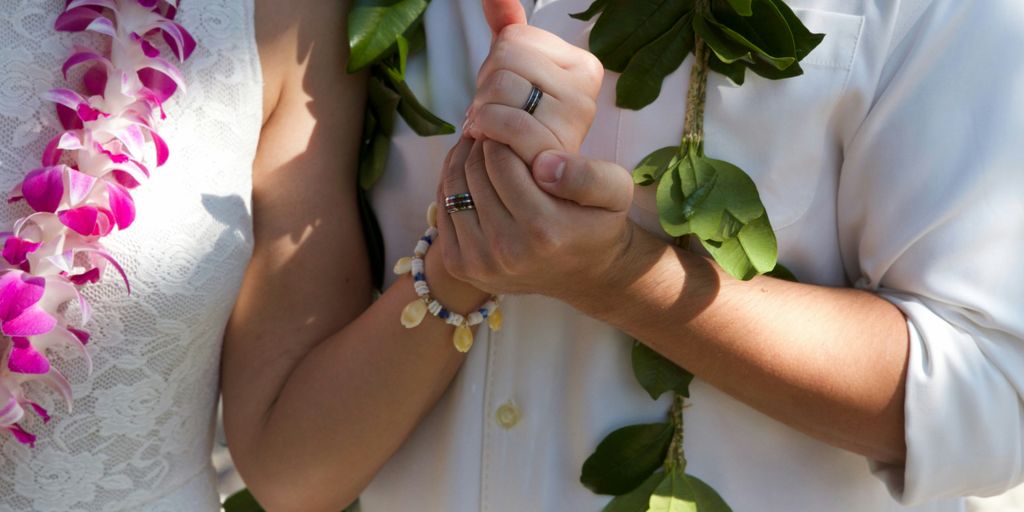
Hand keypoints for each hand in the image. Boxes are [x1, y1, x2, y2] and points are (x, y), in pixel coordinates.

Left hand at [435, 136, 634, 299]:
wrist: (585, 273)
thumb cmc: (598, 223)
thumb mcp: (616, 191)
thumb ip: (587, 173)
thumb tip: (543, 163)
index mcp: (543, 229)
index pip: (500, 160)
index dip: (501, 136)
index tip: (508, 130)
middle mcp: (507, 250)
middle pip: (474, 172)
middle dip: (481, 146)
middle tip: (492, 135)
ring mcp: (480, 262)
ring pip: (453, 188)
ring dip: (462, 161)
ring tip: (481, 151)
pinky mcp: (462, 266)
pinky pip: (443, 209)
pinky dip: (451, 185)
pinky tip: (472, 176)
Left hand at [464, 0, 604, 161]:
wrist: (526, 189)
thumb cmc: (520, 128)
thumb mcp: (518, 74)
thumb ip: (508, 27)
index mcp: (584, 68)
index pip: (515, 37)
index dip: (496, 62)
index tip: (506, 93)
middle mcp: (586, 94)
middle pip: (506, 56)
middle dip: (485, 86)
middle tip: (492, 115)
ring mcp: (572, 125)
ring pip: (499, 86)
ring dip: (480, 110)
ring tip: (490, 130)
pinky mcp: (551, 154)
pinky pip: (501, 121)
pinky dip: (482, 129)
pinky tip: (486, 142)